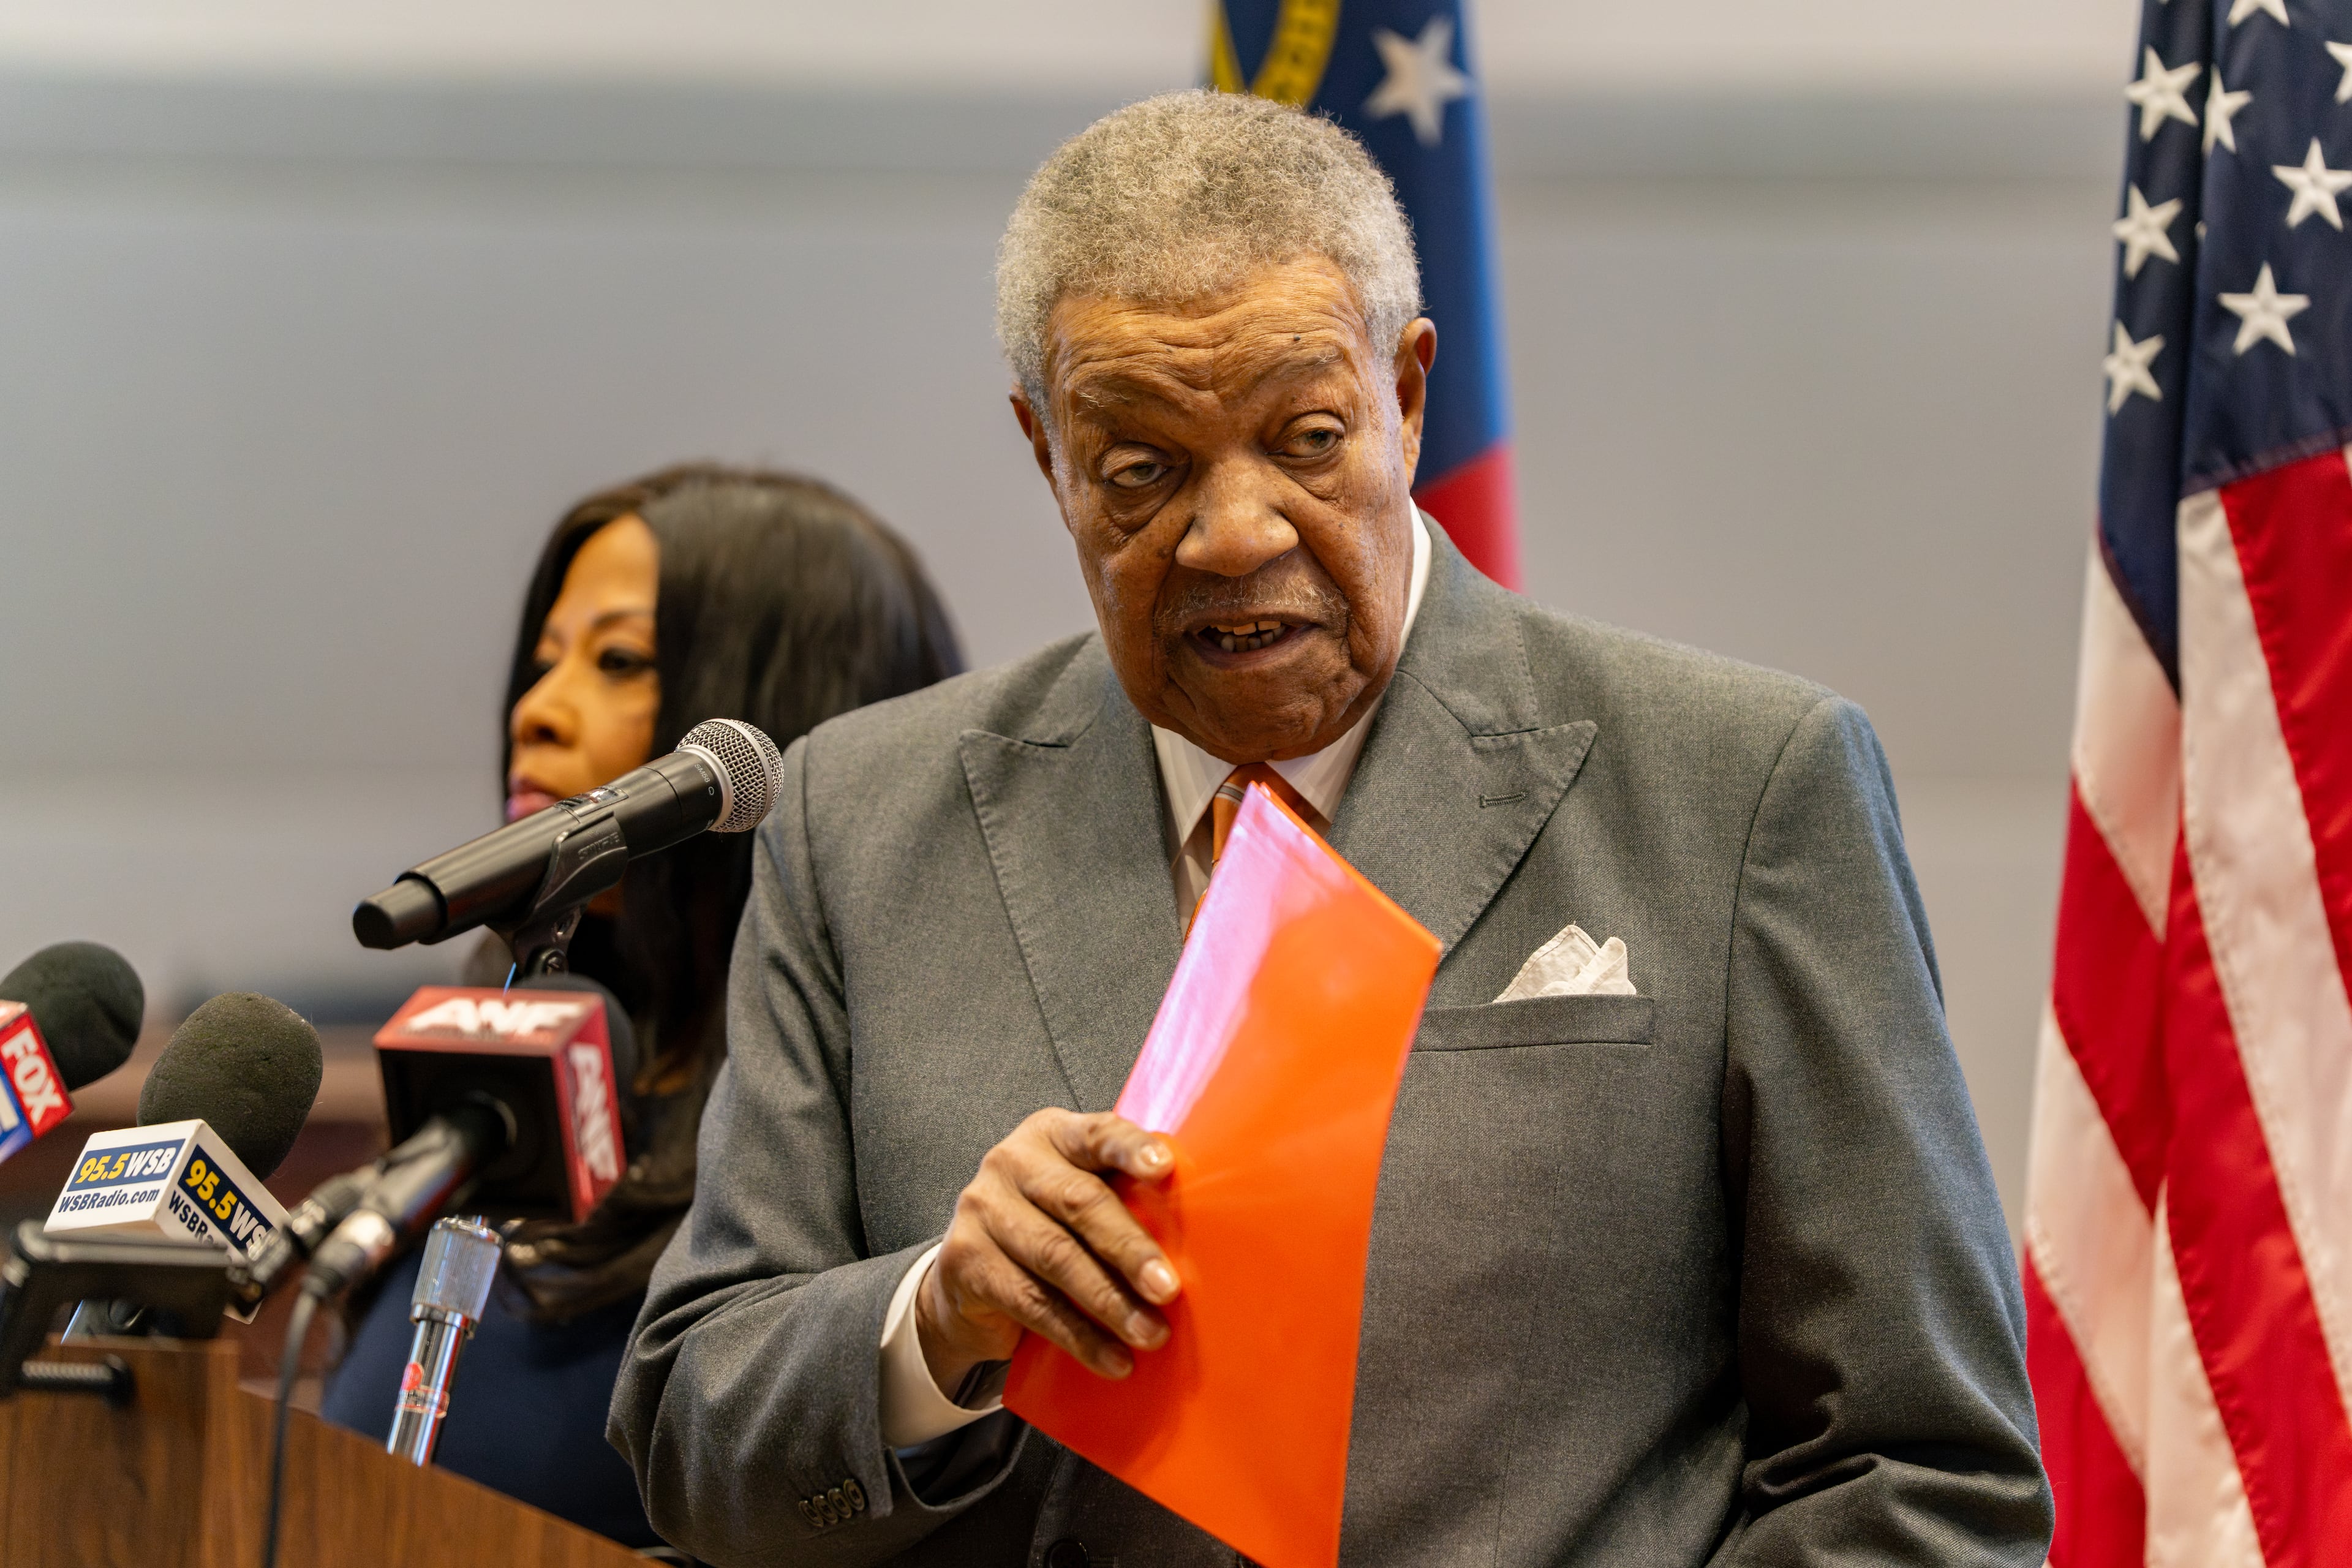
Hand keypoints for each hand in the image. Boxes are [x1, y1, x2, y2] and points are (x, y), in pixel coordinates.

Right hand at [915, 1109, 1180, 1393]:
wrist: (970, 1276)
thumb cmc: (1049, 1228)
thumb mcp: (1082, 1202)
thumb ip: (1124, 1202)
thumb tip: (1202, 1245)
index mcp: (1052, 1135)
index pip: (1097, 1133)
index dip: (1130, 1149)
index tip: (1165, 1168)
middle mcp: (1012, 1162)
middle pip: (1079, 1201)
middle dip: (1130, 1247)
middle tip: (1168, 1288)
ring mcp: (983, 1209)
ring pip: (1056, 1256)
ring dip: (1110, 1302)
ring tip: (1150, 1334)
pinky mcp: (966, 1261)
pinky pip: (1032, 1302)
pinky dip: (1079, 1336)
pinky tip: (1112, 1358)